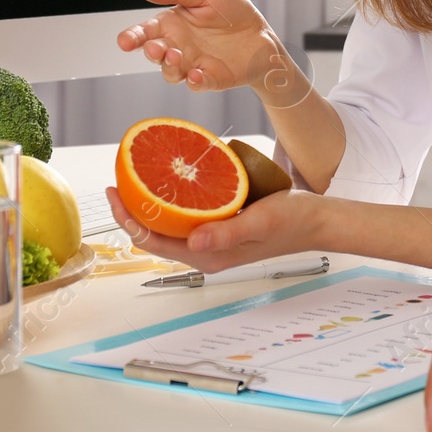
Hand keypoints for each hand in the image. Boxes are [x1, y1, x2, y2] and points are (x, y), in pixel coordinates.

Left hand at [105, 187, 329, 271]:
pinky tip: (172, 179)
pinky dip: (172, 199)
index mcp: (208, 256)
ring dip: (150, 204)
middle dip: (132, 209)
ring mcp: (212, 240)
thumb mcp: (261, 222)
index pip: (153, 242)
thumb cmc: (293, 221)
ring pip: (168, 225)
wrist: (317, 220)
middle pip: (155, 234)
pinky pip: (186, 215)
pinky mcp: (220, 226)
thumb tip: (193, 241)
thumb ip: (228, 234)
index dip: (128, 219)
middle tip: (119, 177)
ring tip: (137, 176)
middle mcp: (205, 251)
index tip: (114, 192)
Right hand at [117, 0, 288, 96]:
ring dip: (169, 67)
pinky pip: (197, 84)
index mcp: (172, 24)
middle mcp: (177, 46)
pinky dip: (194, 81)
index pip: (145, 31)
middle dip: (151, 52)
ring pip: (170, 72)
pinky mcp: (210, 78)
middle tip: (155, 48)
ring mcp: (192, 64)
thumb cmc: (232, 11)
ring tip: (175, 55)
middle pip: (154, 54)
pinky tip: (196, 74)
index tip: (124, 41)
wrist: (262, 33)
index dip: (132, 37)